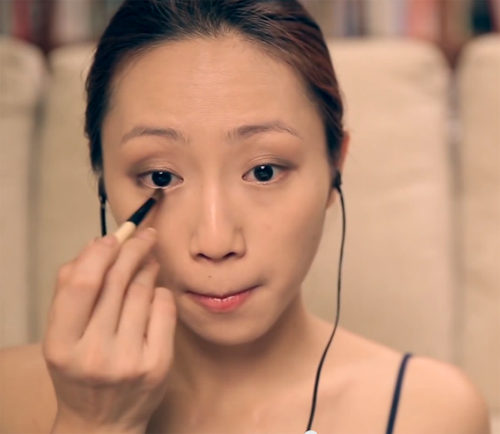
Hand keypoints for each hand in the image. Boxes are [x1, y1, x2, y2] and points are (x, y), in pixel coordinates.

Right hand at [42, 228, 176, 432]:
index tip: (113, 237)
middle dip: (133, 249)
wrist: (102, 423)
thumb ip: (70, 289)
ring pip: (144, 291)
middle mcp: (94, 354)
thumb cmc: (79, 370)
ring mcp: (129, 361)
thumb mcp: (61, 335)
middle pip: (117, 282)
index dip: (100, 252)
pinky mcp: (158, 364)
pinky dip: (160, 292)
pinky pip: (164, 308)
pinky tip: (155, 292)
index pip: (82, 284)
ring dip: (148, 267)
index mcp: (60, 344)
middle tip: (144, 235)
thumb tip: (98, 245)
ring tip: (149, 260)